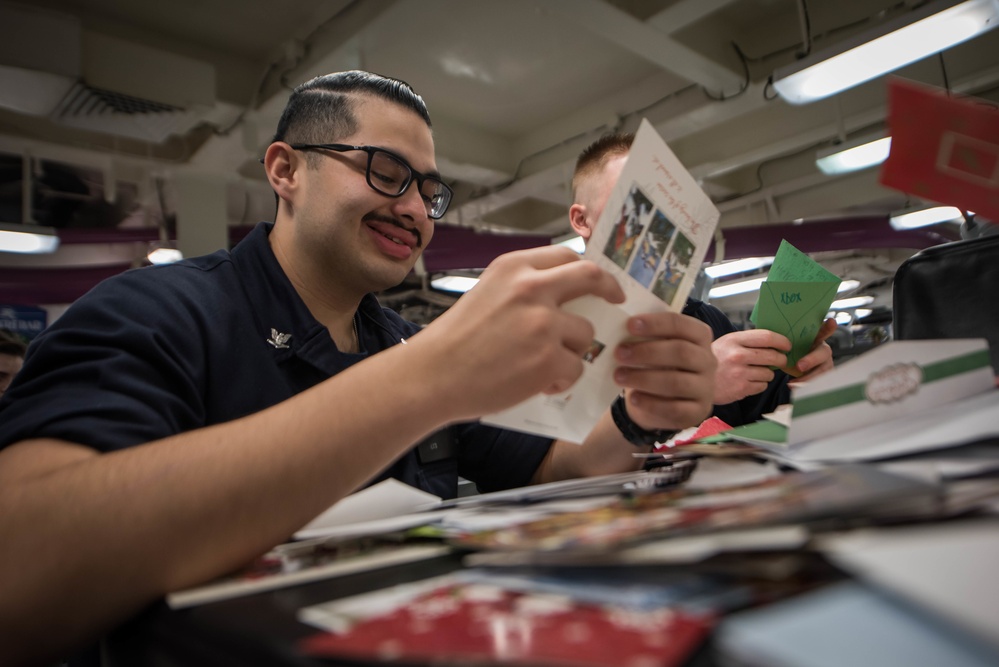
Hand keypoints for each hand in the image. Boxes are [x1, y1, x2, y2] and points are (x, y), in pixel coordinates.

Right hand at [413, 246, 624, 419]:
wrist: (433, 376)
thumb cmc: (455, 341)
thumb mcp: (486, 292)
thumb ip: (522, 287)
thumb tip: (564, 296)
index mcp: (514, 267)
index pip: (566, 256)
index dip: (587, 269)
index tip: (598, 281)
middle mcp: (531, 289)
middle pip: (591, 278)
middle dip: (610, 289)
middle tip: (615, 302)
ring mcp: (544, 324)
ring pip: (585, 334)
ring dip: (573, 351)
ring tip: (544, 364)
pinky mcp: (549, 360)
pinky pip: (575, 368)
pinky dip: (561, 379)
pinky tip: (537, 384)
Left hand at [613, 312, 715, 431]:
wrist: (659, 402)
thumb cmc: (655, 366)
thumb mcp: (653, 348)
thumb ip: (645, 338)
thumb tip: (620, 329)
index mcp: (699, 337)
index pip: (681, 325)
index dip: (656, 324)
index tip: (629, 325)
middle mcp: (707, 361)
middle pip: (681, 352)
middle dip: (647, 352)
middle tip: (619, 354)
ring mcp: (706, 388)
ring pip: (677, 382)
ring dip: (644, 378)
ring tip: (619, 376)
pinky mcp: (698, 412)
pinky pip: (675, 409)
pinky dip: (651, 403)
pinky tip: (633, 398)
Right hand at [711, 329, 790, 404]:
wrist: (695, 380)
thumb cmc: (714, 360)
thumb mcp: (726, 343)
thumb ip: (747, 341)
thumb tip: (774, 342)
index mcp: (734, 340)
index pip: (766, 337)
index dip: (782, 341)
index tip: (787, 345)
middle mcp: (737, 355)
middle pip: (773, 356)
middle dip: (781, 359)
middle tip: (780, 360)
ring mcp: (739, 373)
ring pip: (769, 373)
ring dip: (766, 374)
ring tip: (754, 373)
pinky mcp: (741, 389)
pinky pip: (762, 386)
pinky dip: (758, 385)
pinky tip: (747, 382)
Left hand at [784, 318, 836, 382]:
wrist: (793, 368)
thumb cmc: (792, 352)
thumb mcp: (788, 346)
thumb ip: (784, 340)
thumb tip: (769, 335)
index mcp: (815, 339)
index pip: (823, 331)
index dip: (828, 327)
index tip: (831, 322)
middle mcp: (822, 349)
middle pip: (824, 352)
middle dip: (812, 359)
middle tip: (800, 366)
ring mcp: (825, 363)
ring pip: (823, 370)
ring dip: (808, 377)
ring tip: (794, 383)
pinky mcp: (824, 376)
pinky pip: (818, 382)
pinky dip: (805, 385)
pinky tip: (794, 387)